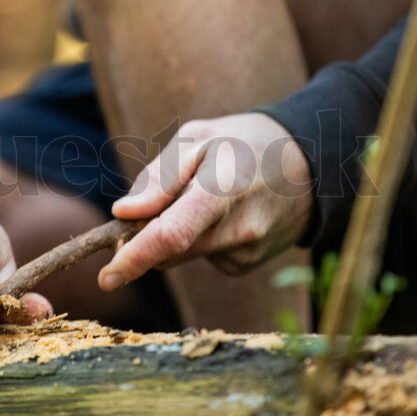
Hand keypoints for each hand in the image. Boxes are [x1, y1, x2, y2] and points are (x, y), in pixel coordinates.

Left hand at [101, 114, 313, 289]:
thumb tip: (124, 213)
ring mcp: (248, 250)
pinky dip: (200, 240)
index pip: (172, 234)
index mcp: (222, 188)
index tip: (107, 277)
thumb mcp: (197, 138)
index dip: (135, 258)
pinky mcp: (248, 264)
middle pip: (171, 250)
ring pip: (184, 254)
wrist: (309, 163)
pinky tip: (224, 215)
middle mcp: (239, 227)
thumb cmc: (242, 143)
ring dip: (177, 234)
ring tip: (207, 197)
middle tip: (153, 204)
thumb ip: (159, 177)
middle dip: (145, 238)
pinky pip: (203, 257)